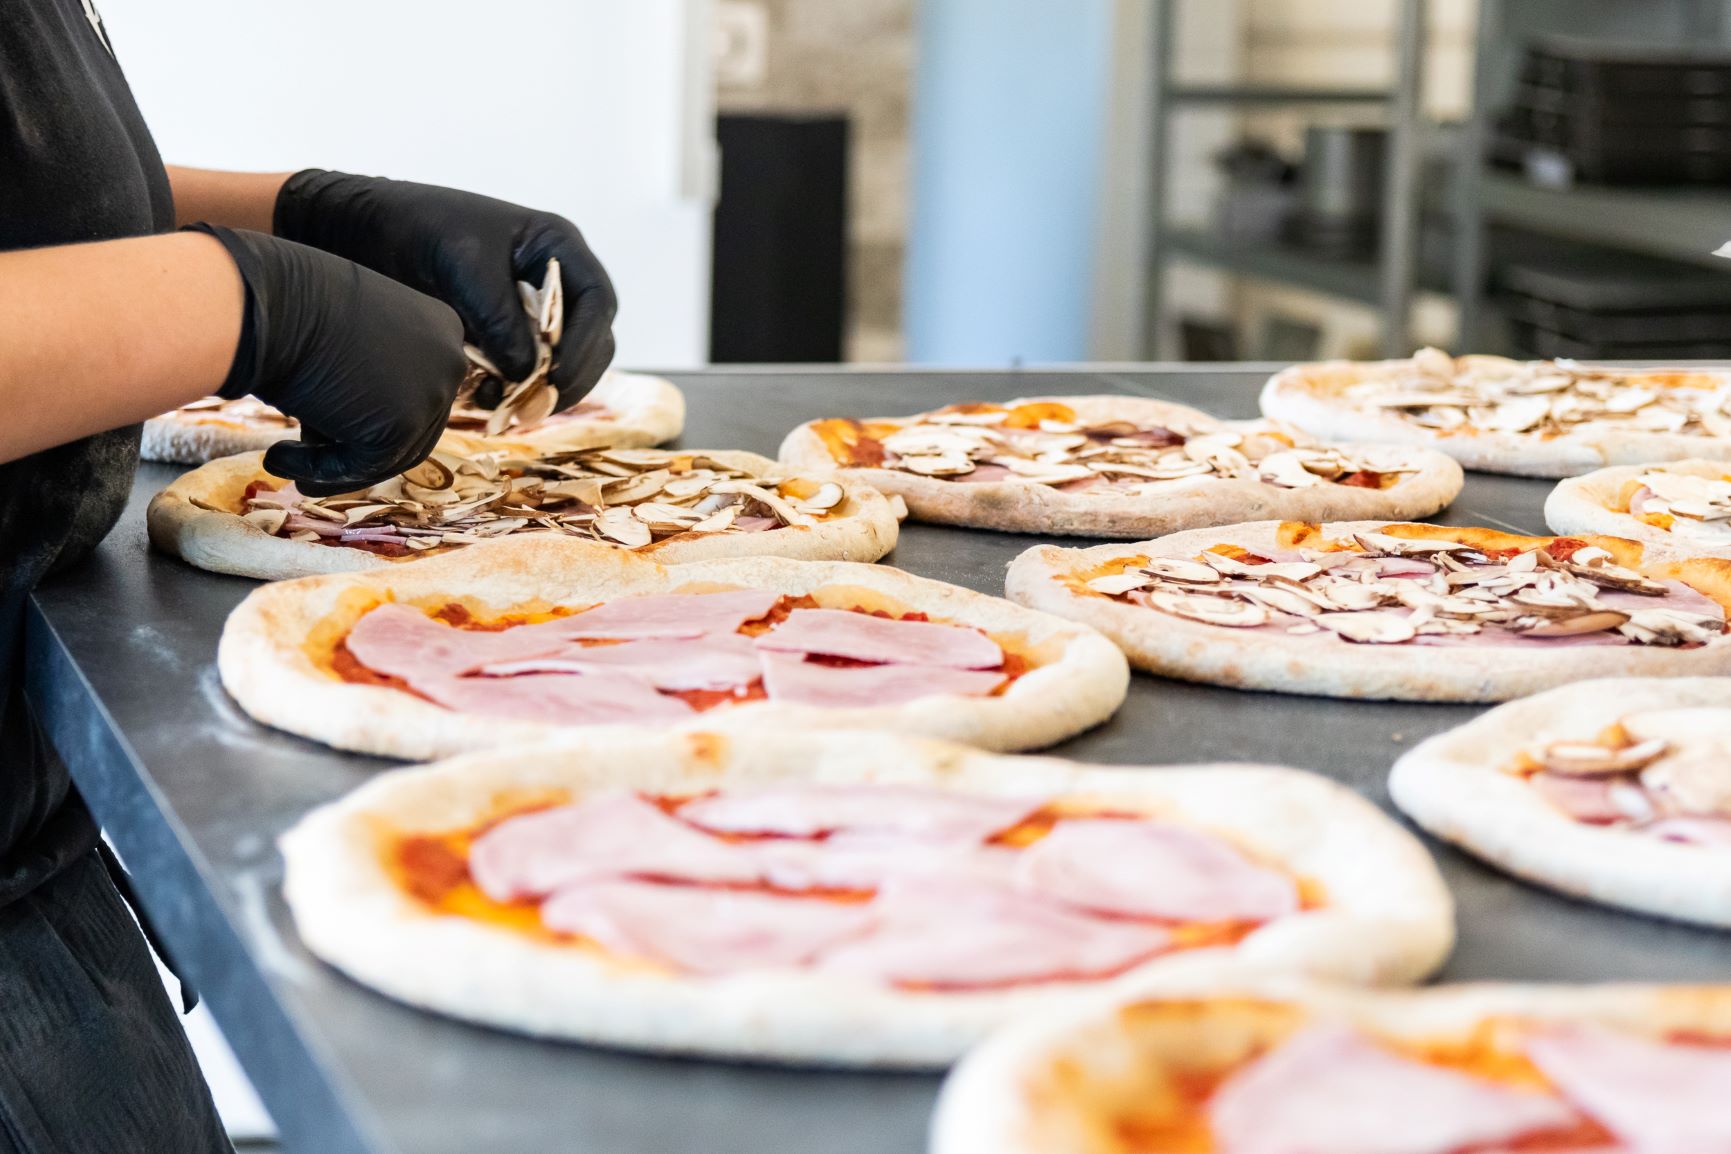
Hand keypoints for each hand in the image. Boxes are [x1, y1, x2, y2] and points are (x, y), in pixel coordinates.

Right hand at [189, 225, 466, 495]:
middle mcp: (450, 361)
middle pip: (413, 423)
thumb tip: (357, 414)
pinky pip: (363, 466)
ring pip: (391, 452)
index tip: (332, 426)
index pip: (417, 386)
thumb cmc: (289, 304)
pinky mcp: (403, 429)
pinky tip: (275, 458)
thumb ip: (368, 364)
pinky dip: (319, 469)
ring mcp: (432, 396)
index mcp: (441, 327)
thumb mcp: (348, 327)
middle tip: (313, 454)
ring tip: (284, 462)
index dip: (373, 412)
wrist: (263, 303)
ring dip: (337, 464)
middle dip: (360, 443)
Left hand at [273, 170, 616, 410]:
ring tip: (505, 408)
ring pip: (563, 360)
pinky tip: (488, 401)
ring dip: (543, 389)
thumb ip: (501, 317)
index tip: (556, 377)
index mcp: (556, 246)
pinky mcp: (506, 333)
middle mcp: (555, 277)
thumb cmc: (415, 229)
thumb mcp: (463, 265)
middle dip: (569, 376)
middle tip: (534, 406)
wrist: (360, 231)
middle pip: (590, 339)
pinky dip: (516, 390)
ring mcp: (532, 307)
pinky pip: (529, 369)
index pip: (597, 302)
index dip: (584, 344)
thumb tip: (528, 372)